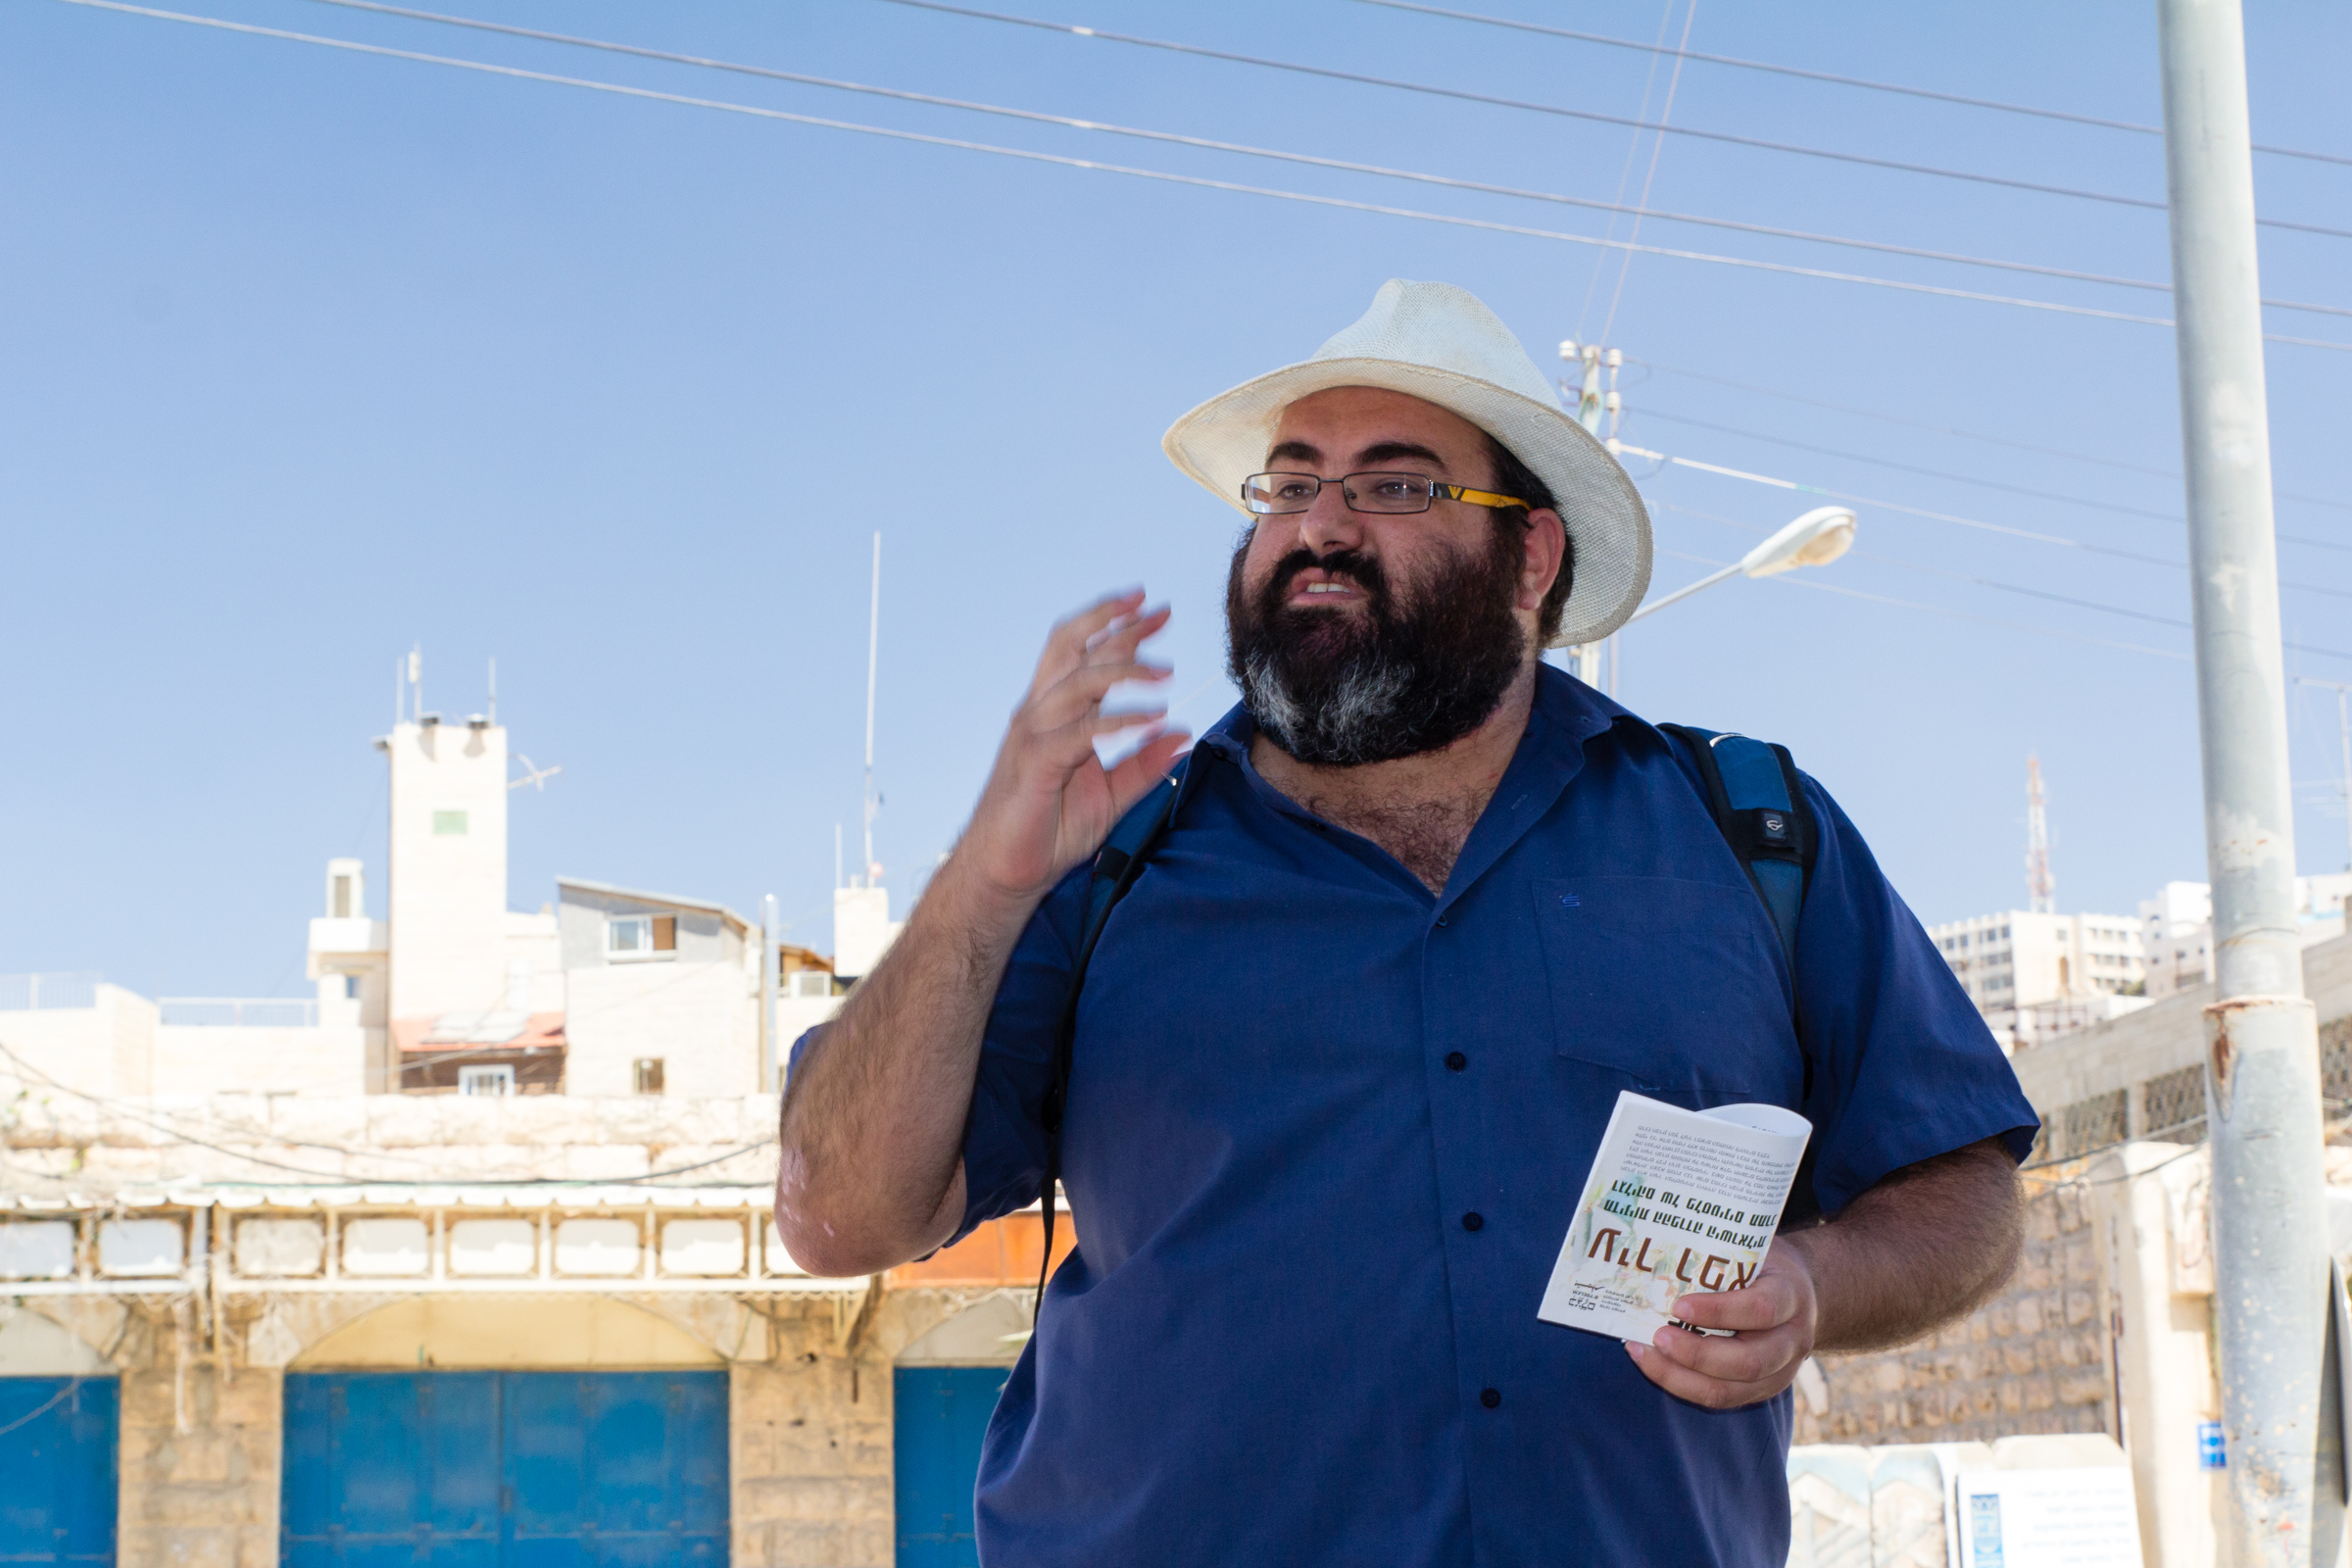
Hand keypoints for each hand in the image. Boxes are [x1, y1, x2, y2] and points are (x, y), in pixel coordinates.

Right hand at [957, 589, 1188, 903]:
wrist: (1007, 873)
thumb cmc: (1051, 830)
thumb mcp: (1111, 795)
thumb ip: (1144, 765)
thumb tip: (1182, 734)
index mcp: (1054, 714)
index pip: (1083, 654)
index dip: (1117, 627)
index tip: (1154, 610)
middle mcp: (1039, 713)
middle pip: (1071, 648)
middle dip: (1115, 623)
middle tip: (1158, 609)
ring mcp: (1033, 735)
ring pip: (1077, 683)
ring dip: (1124, 670)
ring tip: (1167, 671)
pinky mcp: (1035, 763)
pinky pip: (1080, 733)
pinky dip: (1117, 722)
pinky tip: (1149, 719)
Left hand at [1624, 1239, 1818, 1409]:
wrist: (1797, 1293)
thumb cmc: (1762, 1264)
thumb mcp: (1751, 1250)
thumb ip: (1718, 1258)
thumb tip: (1655, 1252)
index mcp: (1791, 1296)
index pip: (1761, 1309)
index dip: (1718, 1311)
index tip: (1678, 1306)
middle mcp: (1793, 1340)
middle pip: (1749, 1362)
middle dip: (1697, 1355)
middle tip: (1657, 1336)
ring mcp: (1781, 1371)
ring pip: (1731, 1390)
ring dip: (1681, 1377)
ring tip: (1644, 1354)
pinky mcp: (1762, 1389)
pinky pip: (1721, 1398)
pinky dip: (1683, 1385)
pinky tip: (1654, 1365)